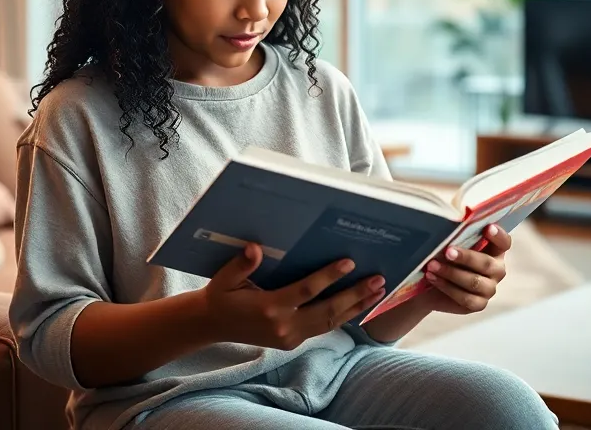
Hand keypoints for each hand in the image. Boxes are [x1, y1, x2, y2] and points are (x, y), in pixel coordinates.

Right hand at [201, 244, 386, 349]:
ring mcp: (290, 337)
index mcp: (268, 308)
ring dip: (356, 307)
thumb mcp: (224, 279)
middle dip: (355, 295)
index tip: (349, 262)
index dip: (328, 277)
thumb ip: (240, 265)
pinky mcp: (293, 342)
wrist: (212, 326)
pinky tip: (359, 305)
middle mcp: (284, 326)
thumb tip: (255, 248)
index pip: (305, 291)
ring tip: (378, 291)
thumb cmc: (220, 296)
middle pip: (327, 310)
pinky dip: (344, 316)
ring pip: (330, 322)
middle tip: (379, 280)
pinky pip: (323, 328)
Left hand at [421, 224, 510, 314]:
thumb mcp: (451, 245)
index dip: (498, 235)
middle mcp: (496, 270)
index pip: (504, 242)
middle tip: (447, 251)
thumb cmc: (444, 258)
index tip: (488, 228)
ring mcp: (489, 288)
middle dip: (466, 257)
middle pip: (486, 263)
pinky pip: (465, 297)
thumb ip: (457, 237)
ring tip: (431, 265)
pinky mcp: (479, 304)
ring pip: (474, 281)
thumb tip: (449, 228)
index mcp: (494, 251)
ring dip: (451, 273)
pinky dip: (446, 287)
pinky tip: (432, 278)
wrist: (431, 285)